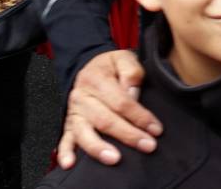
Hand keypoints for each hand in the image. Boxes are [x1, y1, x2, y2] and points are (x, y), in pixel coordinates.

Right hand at [56, 50, 162, 168]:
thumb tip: (133, 94)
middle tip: (147, 145)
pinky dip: (65, 152)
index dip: (139, 116)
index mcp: (96, 79)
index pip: (121, 102)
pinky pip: (65, 139)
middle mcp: (81, 97)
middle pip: (105, 120)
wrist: (89, 67)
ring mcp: (74, 112)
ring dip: (99, 148)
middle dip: (128, 135)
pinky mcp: (69, 124)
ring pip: (85, 132)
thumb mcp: (123, 58)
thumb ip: (131, 71)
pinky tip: (70, 163)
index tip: (155, 129)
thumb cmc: (110, 66)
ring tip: (114, 159)